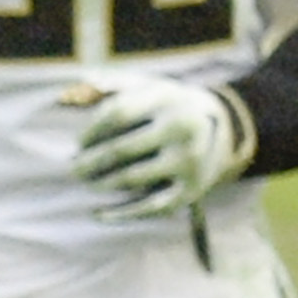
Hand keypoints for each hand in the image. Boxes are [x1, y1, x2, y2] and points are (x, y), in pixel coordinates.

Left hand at [66, 74, 251, 223]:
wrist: (223, 125)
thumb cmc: (167, 106)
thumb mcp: (148, 85)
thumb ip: (113, 84)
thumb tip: (77, 86)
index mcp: (167, 98)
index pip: (117, 114)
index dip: (91, 131)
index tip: (79, 144)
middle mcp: (181, 128)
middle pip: (120, 149)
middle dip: (89, 162)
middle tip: (73, 170)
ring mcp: (188, 160)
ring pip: (132, 178)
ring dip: (102, 184)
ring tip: (88, 183)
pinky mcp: (192, 189)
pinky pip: (151, 207)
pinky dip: (121, 214)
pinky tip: (98, 214)